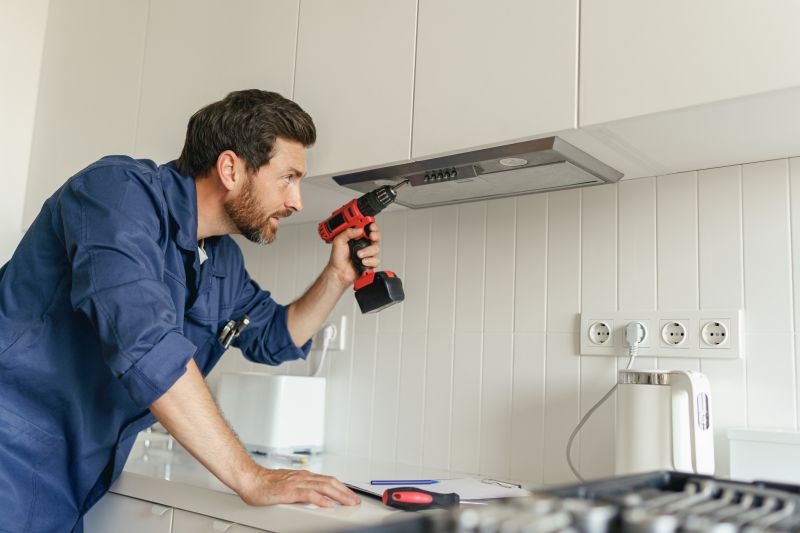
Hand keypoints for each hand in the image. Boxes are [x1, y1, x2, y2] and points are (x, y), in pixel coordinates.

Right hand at [238, 466, 360, 507]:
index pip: (328, 480)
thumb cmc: (265, 484)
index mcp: (303, 476)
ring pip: (324, 486)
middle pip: (330, 482)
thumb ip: (300, 488)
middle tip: (355, 500)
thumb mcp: (287, 484)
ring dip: (339, 495)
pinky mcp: (290, 490)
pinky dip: (322, 499)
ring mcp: (297, 482)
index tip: (350, 494)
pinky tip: (329, 505)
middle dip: (345, 491)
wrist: (250, 479)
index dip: (341, 487)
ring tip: (349, 502)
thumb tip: (312, 496)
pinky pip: (309, 494)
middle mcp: (303, 477)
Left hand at [327, 222, 380, 286]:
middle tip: (371, 235)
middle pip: (376, 236)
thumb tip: (359, 229)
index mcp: (356, 237)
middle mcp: (363, 244)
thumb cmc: (338, 258)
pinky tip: (362, 261)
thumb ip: (348, 232)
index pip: (367, 228)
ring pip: (376, 248)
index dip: (371, 225)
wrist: (338, 272)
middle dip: (375, 235)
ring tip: (359, 254)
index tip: (370, 225)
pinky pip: (376, 260)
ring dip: (368, 251)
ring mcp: (367, 253)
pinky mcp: (369, 262)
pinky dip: (369, 261)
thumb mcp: (339, 241)